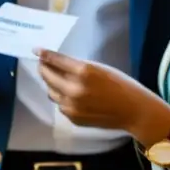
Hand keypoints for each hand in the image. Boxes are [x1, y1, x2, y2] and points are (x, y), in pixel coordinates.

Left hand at [36, 49, 163, 133]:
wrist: (133, 111)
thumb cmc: (119, 84)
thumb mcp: (98, 68)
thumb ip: (76, 66)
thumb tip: (56, 62)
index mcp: (82, 72)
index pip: (55, 60)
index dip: (44, 54)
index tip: (36, 50)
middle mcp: (73, 89)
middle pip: (48, 76)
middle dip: (44, 68)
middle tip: (43, 63)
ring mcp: (72, 106)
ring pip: (50, 91)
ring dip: (51, 83)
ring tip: (56, 78)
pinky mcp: (73, 118)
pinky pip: (60, 104)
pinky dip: (61, 97)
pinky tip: (69, 94)